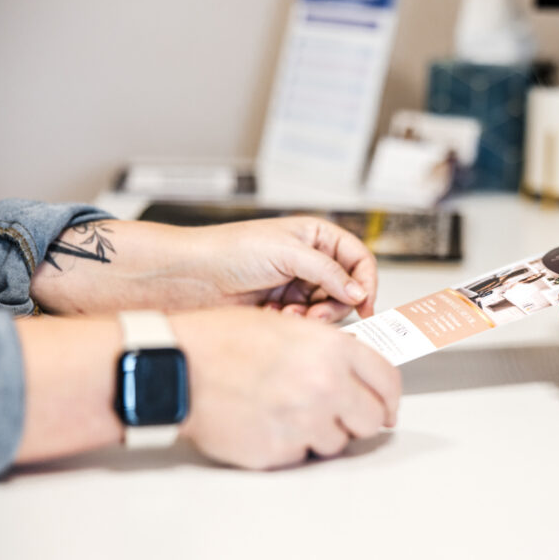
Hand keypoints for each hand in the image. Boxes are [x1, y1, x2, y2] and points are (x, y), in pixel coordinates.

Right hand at [174, 307, 400, 467]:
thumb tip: (362, 376)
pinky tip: (267, 422)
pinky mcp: (279, 451)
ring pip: (338, 442)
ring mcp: (303, 421)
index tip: (386, 405)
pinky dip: (290, 444)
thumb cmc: (223, 341)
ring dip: (322, 432)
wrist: (176, 366)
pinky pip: (302, 455)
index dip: (389, 397)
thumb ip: (332, 351)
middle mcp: (325, 386)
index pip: (387, 381)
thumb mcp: (289, 326)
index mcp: (332, 350)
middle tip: (340, 414)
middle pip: (372, 419)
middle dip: (360, 418)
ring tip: (289, 411)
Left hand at [190, 217, 377, 320]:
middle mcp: (311, 260)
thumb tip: (358, 292)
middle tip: (317, 315)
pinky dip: (295, 322)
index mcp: (317, 237)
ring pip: (328, 308)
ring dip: (312, 316)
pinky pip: (306, 321)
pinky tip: (274, 315)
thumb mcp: (288, 253)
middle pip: (347, 289)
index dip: (366, 282)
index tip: (365, 304)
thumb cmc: (231, 250)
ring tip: (289, 314)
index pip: (358, 259)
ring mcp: (298, 284)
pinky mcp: (285, 306)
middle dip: (334, 305)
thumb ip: (328, 272)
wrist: (192, 277)